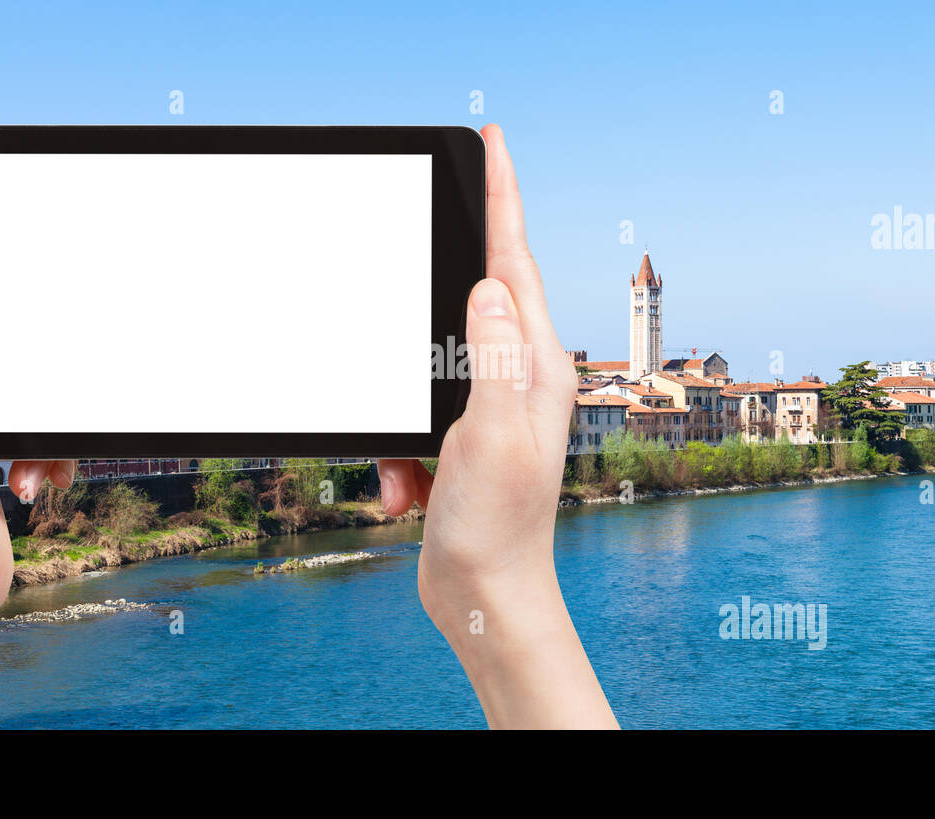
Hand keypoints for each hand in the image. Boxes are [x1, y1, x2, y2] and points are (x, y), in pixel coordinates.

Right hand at [379, 125, 616, 727]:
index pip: (515, 262)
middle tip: (429, 244)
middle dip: (441, 287)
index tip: (494, 140)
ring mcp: (489, 409)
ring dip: (404, 412)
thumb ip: (491, 359)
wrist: (486, 598)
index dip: (504, 197)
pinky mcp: (460, 438)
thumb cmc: (497, 528)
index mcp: (536, 368)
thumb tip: (488, 287)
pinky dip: (398, 454)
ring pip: (429, 365)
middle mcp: (519, 379)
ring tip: (412, 474)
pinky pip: (413, 418)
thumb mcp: (490, 437)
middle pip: (476, 298)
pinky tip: (407, 494)